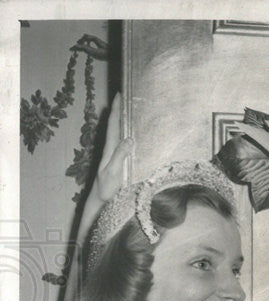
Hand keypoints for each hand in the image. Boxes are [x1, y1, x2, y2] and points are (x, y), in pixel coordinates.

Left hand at [83, 93, 133, 216]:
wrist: (99, 200)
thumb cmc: (106, 188)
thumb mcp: (113, 172)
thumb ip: (120, 155)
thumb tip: (130, 138)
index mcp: (109, 148)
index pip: (113, 125)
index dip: (116, 110)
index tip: (120, 95)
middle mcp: (111, 149)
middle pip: (115, 125)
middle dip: (119, 110)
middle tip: (126, 97)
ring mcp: (114, 155)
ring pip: (118, 133)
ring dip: (123, 120)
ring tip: (130, 109)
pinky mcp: (118, 161)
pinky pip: (123, 143)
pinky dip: (127, 133)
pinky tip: (132, 133)